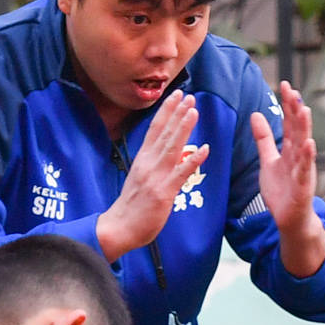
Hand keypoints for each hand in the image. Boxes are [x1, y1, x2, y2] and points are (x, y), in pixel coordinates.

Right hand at [95, 92, 208, 260]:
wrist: (119, 227)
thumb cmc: (131, 207)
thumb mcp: (139, 178)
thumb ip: (151, 165)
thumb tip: (165, 154)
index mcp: (142, 160)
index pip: (155, 130)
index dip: (166, 112)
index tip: (176, 96)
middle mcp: (148, 164)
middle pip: (164, 133)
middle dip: (177, 113)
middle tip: (188, 96)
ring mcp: (156, 177)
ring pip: (172, 147)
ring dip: (183, 128)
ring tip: (193, 111)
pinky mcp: (163, 192)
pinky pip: (181, 173)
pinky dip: (193, 160)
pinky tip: (205, 149)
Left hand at [254, 82, 324, 278]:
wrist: (290, 218)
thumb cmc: (281, 190)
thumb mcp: (268, 160)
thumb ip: (264, 138)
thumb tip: (256, 114)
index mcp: (290, 149)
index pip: (290, 122)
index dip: (288, 104)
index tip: (284, 84)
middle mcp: (299, 156)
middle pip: (298, 128)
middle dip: (295, 109)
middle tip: (292, 89)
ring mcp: (303, 169)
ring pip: (305, 145)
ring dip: (305, 128)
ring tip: (304, 109)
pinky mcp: (303, 185)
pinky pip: (306, 169)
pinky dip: (308, 157)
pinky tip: (310, 143)